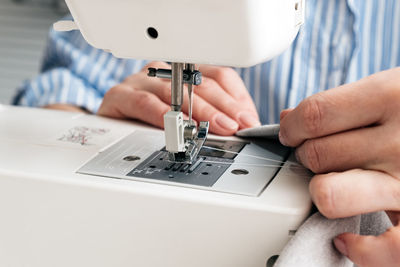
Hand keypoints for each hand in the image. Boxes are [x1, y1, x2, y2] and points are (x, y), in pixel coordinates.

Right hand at [97, 61, 259, 134]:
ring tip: (217, 128)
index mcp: (184, 73)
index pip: (218, 76)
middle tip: (236, 126)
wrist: (110, 124)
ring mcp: (142, 81)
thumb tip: (241, 126)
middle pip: (201, 83)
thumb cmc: (151, 119)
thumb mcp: (189, 116)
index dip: (236, 98)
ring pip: (177, 92)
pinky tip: (180, 126)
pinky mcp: (120, 95)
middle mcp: (165, 72)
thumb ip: (215, 118)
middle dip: (223, 107)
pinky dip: (165, 115)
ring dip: (201, 112)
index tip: (247, 119)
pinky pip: (145, 102)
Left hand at [279, 68, 399, 266]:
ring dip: (321, 191)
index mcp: (393, 96)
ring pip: (330, 195)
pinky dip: (357, 248)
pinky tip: (347, 236)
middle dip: (307, 155)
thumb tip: (289, 118)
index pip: (315, 115)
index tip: (290, 131)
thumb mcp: (392, 89)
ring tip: (331, 186)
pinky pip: (383, 248)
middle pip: (317, 154)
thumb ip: (343, 103)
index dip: (292, 126)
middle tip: (321, 154)